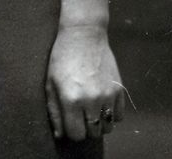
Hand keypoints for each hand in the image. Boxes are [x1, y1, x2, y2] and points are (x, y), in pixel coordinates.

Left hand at [45, 23, 125, 140]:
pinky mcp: (120, 90)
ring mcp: (108, 96)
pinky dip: (112, 115)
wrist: (84, 36)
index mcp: (71, 99)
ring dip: (99, 123)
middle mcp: (91, 101)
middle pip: (93, 133)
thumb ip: (54, 111)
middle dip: (85, 128)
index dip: (71, 132)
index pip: (76, 135)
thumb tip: (59, 135)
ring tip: (90, 109)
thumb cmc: (62, 59)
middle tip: (79, 115)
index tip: (69, 123)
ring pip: (108, 128)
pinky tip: (102, 103)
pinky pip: (120, 117)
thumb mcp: (50, 83)